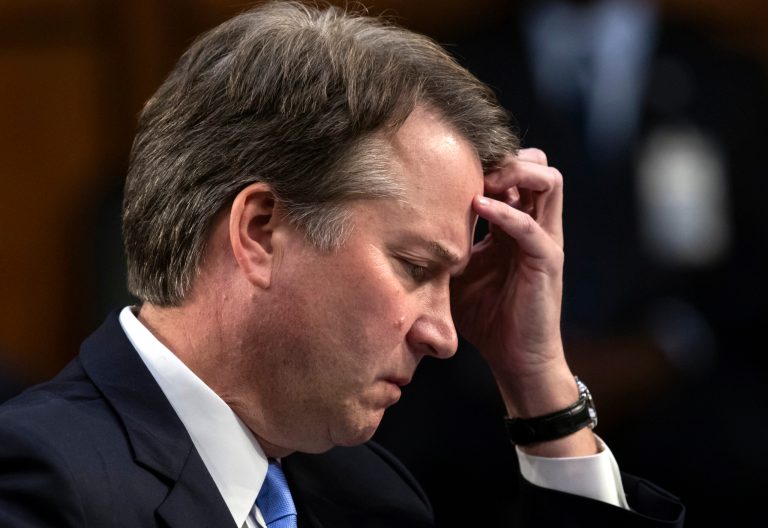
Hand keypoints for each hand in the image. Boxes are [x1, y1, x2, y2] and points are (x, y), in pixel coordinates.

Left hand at [452, 148, 595, 454]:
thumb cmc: (486, 318)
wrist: (516, 361)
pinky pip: (531, 227)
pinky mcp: (547, 262)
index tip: (452, 167)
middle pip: (537, 167)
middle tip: (473, 168)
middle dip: (506, 158)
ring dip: (514, 173)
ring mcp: (545, 242)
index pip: (514, 175)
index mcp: (515, 227)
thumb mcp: (457, 274)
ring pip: (549, 182)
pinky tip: (478, 208)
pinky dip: (506, 213)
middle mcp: (535, 227)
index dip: (488, 164)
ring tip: (481, 182)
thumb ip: (444, 246)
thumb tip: (402, 228)